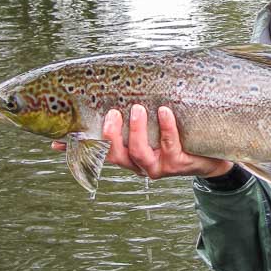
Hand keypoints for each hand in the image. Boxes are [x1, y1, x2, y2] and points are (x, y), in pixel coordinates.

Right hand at [52, 105, 232, 180]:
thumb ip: (129, 121)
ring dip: (136, 130)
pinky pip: (170, 144)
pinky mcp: (180, 163)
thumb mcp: (151, 132)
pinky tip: (165, 110)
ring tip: (138, 108)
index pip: (96, 153)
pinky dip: (166, 126)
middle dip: (110, 134)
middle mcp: (139, 165)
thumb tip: (106, 103)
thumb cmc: (176, 139)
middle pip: (115, 155)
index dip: (77, 147)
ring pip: (139, 153)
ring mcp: (159, 166)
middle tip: (113, 112)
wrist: (212, 158)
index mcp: (128, 157)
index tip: (57, 138)